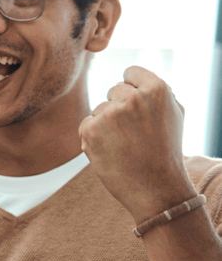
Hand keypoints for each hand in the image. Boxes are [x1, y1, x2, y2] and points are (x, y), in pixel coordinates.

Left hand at [79, 66, 194, 222]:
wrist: (156, 187)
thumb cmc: (165, 151)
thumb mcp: (173, 114)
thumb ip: (154, 92)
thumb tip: (132, 77)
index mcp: (157, 89)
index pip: (130, 73)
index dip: (133, 89)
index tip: (138, 107)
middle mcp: (133, 98)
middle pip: (113, 90)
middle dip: (120, 108)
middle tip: (135, 133)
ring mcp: (111, 113)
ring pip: (99, 109)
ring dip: (107, 125)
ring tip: (126, 145)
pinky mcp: (92, 130)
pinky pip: (86, 124)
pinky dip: (93, 137)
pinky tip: (111, 151)